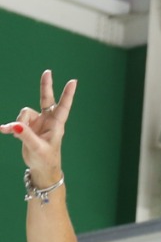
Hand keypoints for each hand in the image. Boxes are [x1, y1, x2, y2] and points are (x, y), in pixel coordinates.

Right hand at [0, 70, 76, 185]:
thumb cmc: (46, 160)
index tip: (73, 81)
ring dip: (19, 123)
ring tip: (18, 135)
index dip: (67, 94)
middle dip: (45, 86)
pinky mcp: (27, 128)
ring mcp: (37, 123)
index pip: (63, 106)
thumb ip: (26, 136)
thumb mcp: (37, 148)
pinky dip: (10, 127)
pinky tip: (3, 130)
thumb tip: (14, 125)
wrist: (41, 169)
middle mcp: (47, 121)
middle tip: (47, 72)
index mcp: (56, 125)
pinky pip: (15, 122)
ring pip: (24, 113)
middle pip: (46, 99)